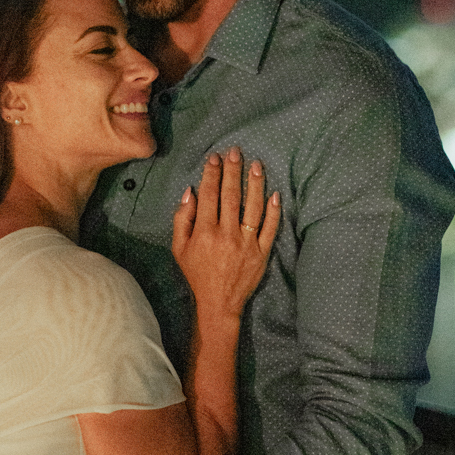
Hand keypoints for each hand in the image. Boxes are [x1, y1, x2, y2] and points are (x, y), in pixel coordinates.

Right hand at [172, 147, 280, 320]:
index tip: (214, 158)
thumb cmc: (197, 274)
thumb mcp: (179, 248)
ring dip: (255, 183)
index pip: (209, 194)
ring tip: (256, 164)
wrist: (219, 303)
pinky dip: (273, 210)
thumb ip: (182, 219)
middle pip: (231, 195)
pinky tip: (275, 194)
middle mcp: (227, 234)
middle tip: (236, 152)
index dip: (212, 173)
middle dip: (233, 171)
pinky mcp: (262, 252)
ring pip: (253, 207)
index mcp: (205, 231)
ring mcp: (247, 243)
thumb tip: (190, 192)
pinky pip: (270, 228)